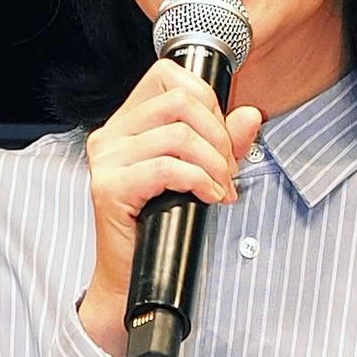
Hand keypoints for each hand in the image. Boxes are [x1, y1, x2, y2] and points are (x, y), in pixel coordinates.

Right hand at [77, 60, 262, 356]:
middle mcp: (111, 134)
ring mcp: (106, 160)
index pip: (168, 75)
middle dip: (218, 135)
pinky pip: (166, 167)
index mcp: (128, 122)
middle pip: (179, 101)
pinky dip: (198, 180)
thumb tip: (249, 115)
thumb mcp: (202, 175)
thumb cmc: (163, 226)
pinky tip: (209, 198)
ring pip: (177, 135)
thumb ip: (225, 143)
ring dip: (213, 163)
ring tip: (220, 188)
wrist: (131, 281)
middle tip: (227, 170)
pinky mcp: (109, 188)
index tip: (222, 136)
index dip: (207, 98)